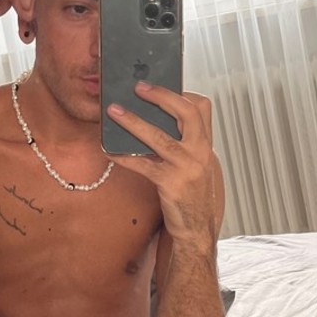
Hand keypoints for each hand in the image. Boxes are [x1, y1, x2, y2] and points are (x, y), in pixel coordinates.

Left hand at [107, 84, 220, 244]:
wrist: (196, 228)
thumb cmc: (191, 194)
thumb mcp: (194, 163)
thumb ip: (181, 142)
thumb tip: (152, 120)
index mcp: (206, 144)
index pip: (200, 108)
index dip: (179, 94)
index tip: (159, 87)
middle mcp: (200, 152)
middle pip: (186, 113)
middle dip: (161, 96)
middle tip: (138, 87)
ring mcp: (187, 167)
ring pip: (160, 137)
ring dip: (134, 122)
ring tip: (114, 111)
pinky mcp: (171, 184)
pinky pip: (143, 165)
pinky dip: (125, 157)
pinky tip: (110, 151)